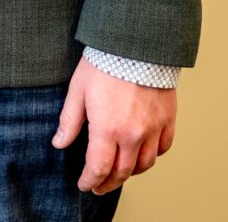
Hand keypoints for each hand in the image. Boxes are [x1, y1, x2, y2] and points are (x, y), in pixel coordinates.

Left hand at [52, 55, 175, 193]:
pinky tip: (144, 152)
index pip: (98, 168)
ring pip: (145, 164)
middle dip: (108, 183)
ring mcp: (153, 128)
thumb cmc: (105, 62)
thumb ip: (70, 120)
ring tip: (121, 171)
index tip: (84, 184)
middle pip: (122, 172)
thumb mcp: (78, 89)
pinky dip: (154, 155)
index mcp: (108, 129)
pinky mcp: (168, 118)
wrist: (136, 42)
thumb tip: (59, 143)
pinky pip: (164, 147)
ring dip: (131, 172)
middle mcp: (133, 134)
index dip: (90, 180)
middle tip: (100, 185)